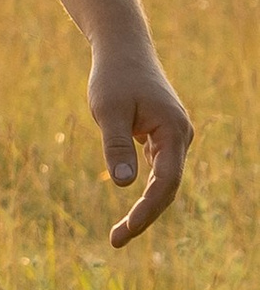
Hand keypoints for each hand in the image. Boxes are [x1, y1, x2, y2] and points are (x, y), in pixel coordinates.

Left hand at [89, 32, 192, 249]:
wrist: (123, 49)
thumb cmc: (114, 76)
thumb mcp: (108, 110)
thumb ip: (115, 145)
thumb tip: (123, 184)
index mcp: (173, 131)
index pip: (166, 182)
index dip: (147, 210)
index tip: (125, 231)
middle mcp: (181, 136)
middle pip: (168, 187)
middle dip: (145, 216)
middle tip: (116, 240)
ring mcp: (173, 137)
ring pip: (164, 181)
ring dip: (145, 207)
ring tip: (120, 234)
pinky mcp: (162, 136)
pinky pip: (158, 170)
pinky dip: (145, 191)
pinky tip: (131, 211)